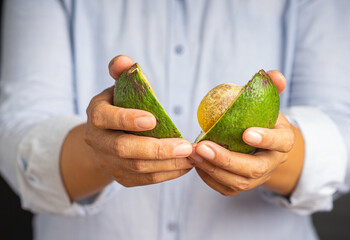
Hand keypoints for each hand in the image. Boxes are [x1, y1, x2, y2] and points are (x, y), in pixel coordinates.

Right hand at [84, 55, 192, 186]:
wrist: (103, 139)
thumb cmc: (116, 107)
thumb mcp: (116, 87)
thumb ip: (121, 72)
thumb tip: (125, 60)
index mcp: (96, 116)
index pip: (106, 118)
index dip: (127, 119)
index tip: (154, 120)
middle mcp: (98, 142)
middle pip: (124, 149)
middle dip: (157, 149)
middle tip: (186, 146)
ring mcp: (108, 162)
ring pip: (137, 168)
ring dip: (168, 164)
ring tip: (193, 157)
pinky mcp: (121, 177)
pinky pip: (145, 180)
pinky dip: (167, 174)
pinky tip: (186, 166)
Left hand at [189, 71, 301, 195]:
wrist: (261, 144)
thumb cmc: (261, 119)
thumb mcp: (269, 102)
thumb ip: (271, 88)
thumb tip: (274, 75)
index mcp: (283, 142)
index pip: (280, 142)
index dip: (266, 139)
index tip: (245, 132)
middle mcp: (272, 164)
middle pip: (254, 169)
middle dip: (227, 159)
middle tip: (203, 146)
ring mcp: (257, 179)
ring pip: (238, 182)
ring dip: (213, 168)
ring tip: (193, 153)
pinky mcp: (241, 185)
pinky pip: (225, 188)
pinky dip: (209, 177)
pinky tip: (195, 163)